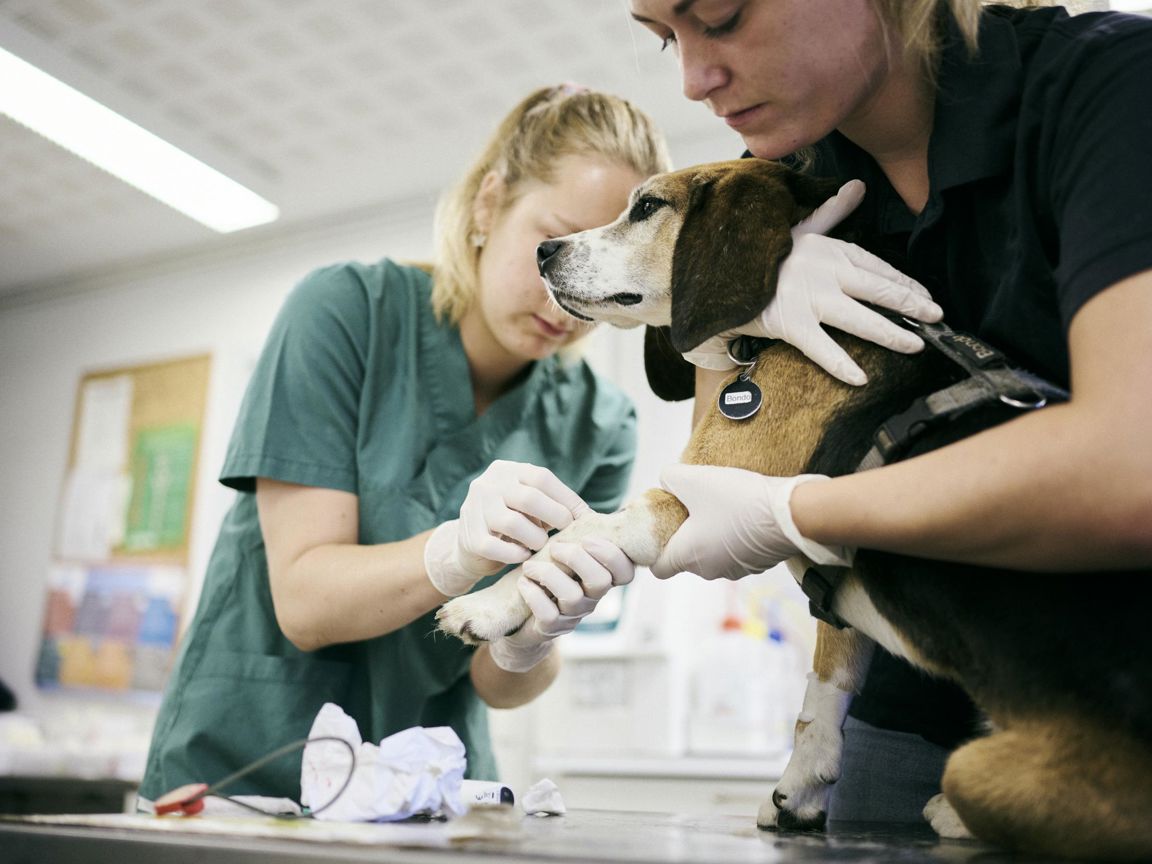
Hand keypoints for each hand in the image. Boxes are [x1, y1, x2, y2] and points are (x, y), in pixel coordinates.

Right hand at [425, 460, 588, 596]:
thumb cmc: (515, 523)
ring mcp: (474, 509)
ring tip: (542, 545)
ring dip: (535, 538)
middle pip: (528, 497)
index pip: (541, 477)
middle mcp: (487, 484)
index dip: (565, 498)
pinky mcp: (469, 536)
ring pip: (512, 523)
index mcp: (506, 470)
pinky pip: (496, 547)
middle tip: (566, 531)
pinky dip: (516, 554)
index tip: (582, 516)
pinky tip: (524, 557)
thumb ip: (555, 505)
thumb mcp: (532, 507)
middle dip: (554, 516)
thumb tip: (592, 517)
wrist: (473, 546)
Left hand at [488, 536, 634, 671]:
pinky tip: (523, 582)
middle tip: (555, 546)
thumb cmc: (545, 574)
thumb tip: (577, 505)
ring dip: (548, 574)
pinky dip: (534, 595)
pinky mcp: (551, 628)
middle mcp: (592, 598)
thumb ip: (577, 534)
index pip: (625, 572)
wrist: (517, 614)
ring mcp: (573, 615)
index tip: (587, 538)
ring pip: (572, 596)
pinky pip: (548, 615)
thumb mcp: (563, 552)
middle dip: (577, 558)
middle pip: (601, 581)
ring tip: (528, 565)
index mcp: (601, 577)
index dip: (612, 555)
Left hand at [650, 464, 852, 580]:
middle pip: (686, 556)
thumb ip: (670, 478)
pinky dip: (735, 535)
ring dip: (712, 532)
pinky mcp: (758, 563)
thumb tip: (666, 480)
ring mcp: (735, 569)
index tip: (662, 526)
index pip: (659, 567)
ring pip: (712, 552)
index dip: (655, 548)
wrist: (791, 513)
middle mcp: (709, 570)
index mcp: (688, 557)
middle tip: (692, 504)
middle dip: (686, 533)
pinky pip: (736, 550)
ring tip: (721, 504)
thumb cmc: (739, 501)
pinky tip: (743, 512)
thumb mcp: (695, 479)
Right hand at [682, 180, 943, 385]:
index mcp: (831, 251)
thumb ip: (833, 211)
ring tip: (914, 345)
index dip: (906, 283)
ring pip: (859, 319)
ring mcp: (809, 298)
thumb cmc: (762, 253)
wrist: (719, 269)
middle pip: (878, 290)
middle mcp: (826, 273)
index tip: (927, 297)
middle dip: (911, 304)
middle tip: (937, 318)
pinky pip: (820, 347)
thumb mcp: (799, 228)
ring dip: (890, 333)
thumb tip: (857, 186)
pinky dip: (840, 364)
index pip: (878, 267)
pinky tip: (860, 377)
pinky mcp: (790, 323)